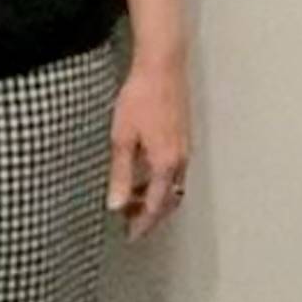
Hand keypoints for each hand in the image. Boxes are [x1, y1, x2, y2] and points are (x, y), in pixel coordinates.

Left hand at [108, 51, 190, 240]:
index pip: (156, 206)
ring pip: (173, 185)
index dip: (143, 223)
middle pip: (169, 200)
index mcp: (165, 164)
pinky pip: (175, 170)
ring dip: (156, 198)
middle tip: (132, 223)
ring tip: (134, 200)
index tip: (130, 235)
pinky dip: (161, 181)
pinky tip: (144, 173)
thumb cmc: (141, 98)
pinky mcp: (183, 136)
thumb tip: (117, 204)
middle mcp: (180, 160)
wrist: (163, 66)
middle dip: (151, 215)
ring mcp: (184, 148)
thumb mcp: (122, 138)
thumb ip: (121, 174)